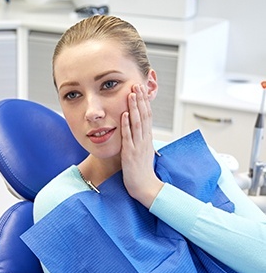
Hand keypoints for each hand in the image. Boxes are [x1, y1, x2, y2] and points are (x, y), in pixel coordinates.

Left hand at [121, 84, 163, 207]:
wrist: (145, 187)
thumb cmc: (142, 171)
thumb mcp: (143, 152)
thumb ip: (141, 140)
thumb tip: (139, 130)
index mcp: (147, 139)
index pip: (147, 116)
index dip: (144, 102)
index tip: (141, 90)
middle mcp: (144, 140)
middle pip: (144, 116)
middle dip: (140, 100)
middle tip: (137, 85)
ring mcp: (138, 146)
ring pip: (137, 123)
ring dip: (134, 108)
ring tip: (131, 94)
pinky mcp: (130, 154)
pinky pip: (128, 137)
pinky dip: (126, 125)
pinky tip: (123, 114)